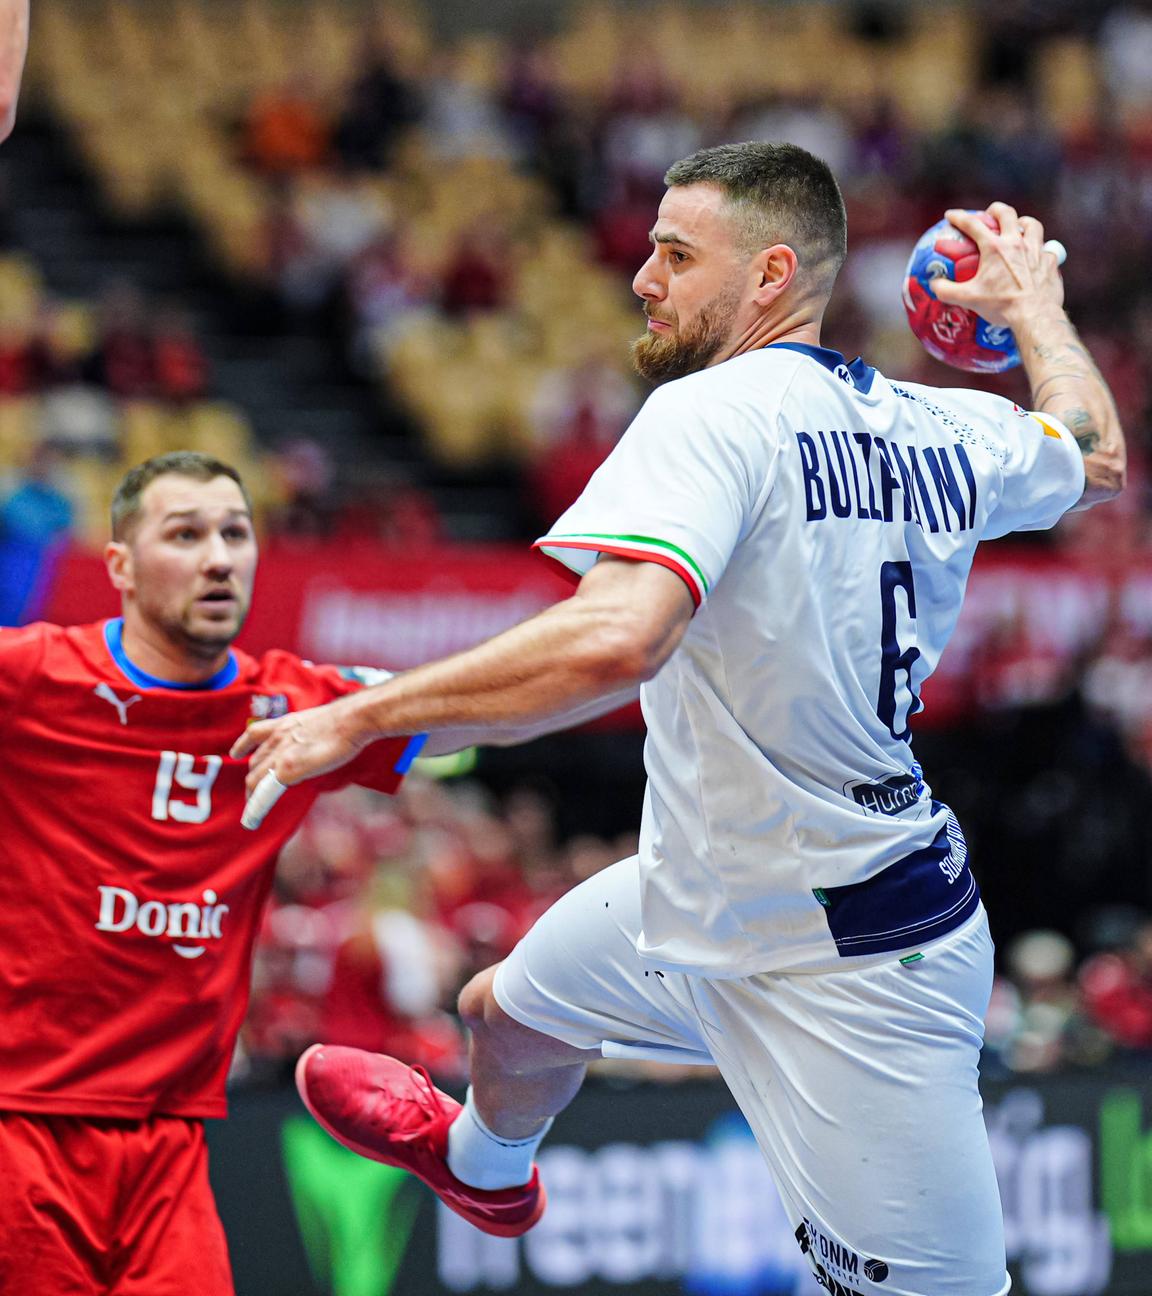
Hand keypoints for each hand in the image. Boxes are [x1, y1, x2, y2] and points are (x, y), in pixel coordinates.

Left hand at [230, 694, 370, 826]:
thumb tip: (311, 747)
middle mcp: (277, 738)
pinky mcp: (288, 769)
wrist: (352, 720)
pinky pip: (265, 793)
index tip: (236, 753)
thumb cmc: (346, 721)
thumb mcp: (317, 723)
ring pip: (254, 779)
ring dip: (252, 796)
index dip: (242, 746)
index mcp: (285, 724)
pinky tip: (253, 819)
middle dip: (252, 780)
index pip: (254, 734)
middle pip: (254, 763)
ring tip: (252, 810)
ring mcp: (281, 754)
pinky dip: (257, 807)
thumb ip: (306, 735)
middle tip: (253, 794)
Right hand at [933, 203, 1064, 330]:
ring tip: (1018, 228)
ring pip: (1032, 225)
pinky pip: (1046, 249)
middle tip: (990, 214)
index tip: (951, 215)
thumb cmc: (1001, 305)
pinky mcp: (1050, 261)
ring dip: (1023, 223)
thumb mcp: (968, 299)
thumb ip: (946, 291)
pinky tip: (1036, 256)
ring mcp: (1036, 250)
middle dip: (996, 210)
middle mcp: (1016, 242)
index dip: (960, 218)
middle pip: (1007, 213)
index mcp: (995, 248)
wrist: (1034, 315)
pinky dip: (1040, 250)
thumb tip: (934, 284)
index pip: (973, 225)